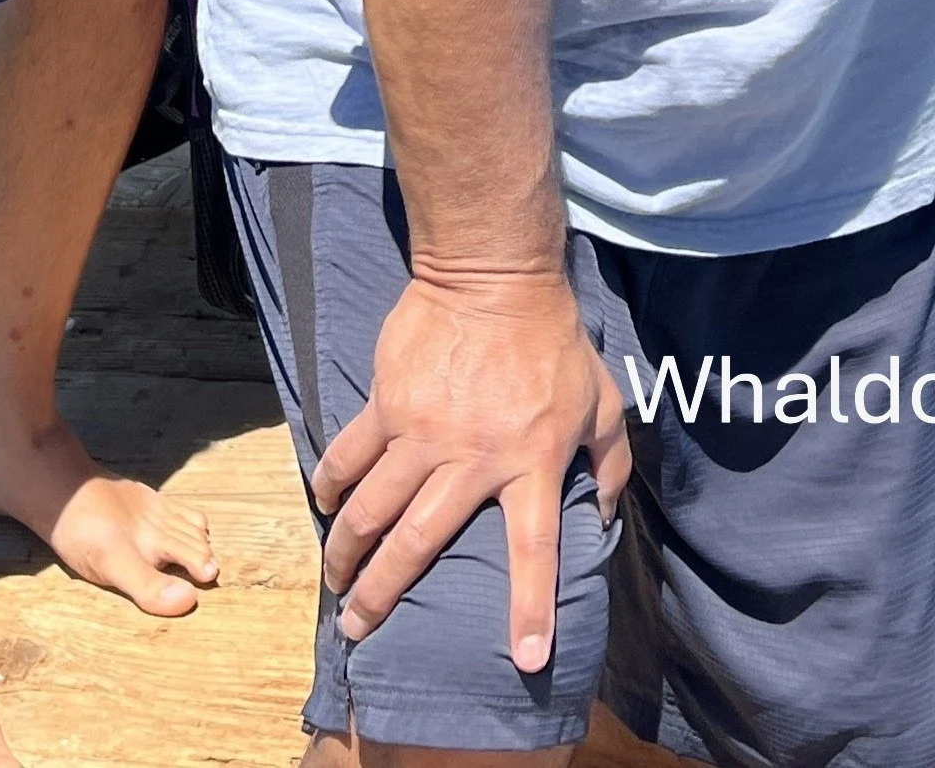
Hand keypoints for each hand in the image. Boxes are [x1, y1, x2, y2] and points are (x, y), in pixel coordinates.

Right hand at [312, 267, 630, 672]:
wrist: (493, 272)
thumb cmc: (552, 338)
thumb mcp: (602, 398)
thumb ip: (611, 461)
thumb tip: (607, 514)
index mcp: (531, 464)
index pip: (534, 552)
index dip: (530, 610)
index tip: (524, 660)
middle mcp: (472, 459)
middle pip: (420, 544)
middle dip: (383, 596)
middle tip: (357, 631)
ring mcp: (422, 432)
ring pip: (373, 508)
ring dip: (347, 551)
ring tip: (335, 581)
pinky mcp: (388, 402)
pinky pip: (351, 452)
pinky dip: (332, 481)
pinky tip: (323, 501)